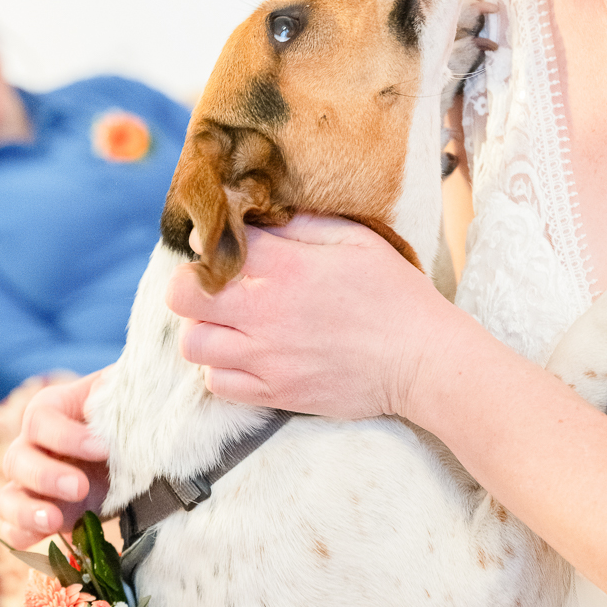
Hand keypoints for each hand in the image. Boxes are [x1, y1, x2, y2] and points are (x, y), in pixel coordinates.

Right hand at [0, 371, 110, 547]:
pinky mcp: (40, 516)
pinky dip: (27, 536)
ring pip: (6, 499)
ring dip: (26, 511)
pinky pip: (16, 531)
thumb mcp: (123, 395)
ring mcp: (30, 486)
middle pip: (17, 460)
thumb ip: (114, 391)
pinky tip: (50, 537)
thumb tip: (103, 398)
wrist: (136, 449)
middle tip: (81, 487)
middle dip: (47, 476)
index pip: (39, 421)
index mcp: (49, 410)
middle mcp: (31, 447)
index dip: (66, 437)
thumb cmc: (127, 414)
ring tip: (54, 520)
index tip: (103, 449)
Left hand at [166, 214, 451, 419]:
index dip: (210, 243)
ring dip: (204, 330)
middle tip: (214, 288)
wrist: (423, 361)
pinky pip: (217, 385)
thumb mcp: (356, 240)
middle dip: (190, 287)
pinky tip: (247, 357)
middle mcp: (267, 314)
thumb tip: (261, 214)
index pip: (211, 247)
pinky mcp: (276, 393)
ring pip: (193, 344)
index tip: (224, 247)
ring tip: (229, 324)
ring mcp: (267, 358)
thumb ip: (303, 223)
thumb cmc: (396, 295)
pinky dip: (222, 370)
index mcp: (287, 268)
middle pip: (182, 298)